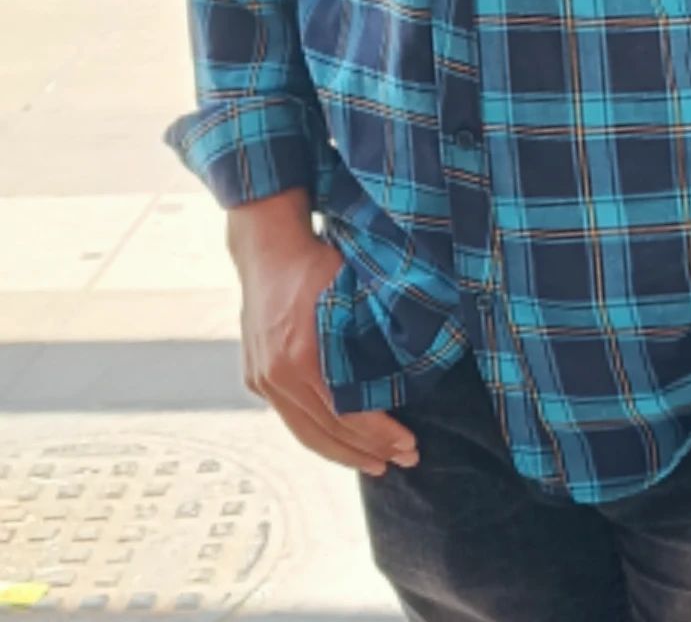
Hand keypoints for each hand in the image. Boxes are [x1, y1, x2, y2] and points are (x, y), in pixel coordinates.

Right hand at [237, 230, 418, 475]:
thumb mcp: (351, 290)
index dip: (379, 434)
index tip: (408, 444)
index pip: (345, 413)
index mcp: (301, 355)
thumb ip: (372, 331)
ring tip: (374, 463)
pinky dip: (317, 434)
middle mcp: (276, 375)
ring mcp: (262, 379)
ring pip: (304, 433)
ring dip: (341, 453)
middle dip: (367, 452)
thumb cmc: (315, 263)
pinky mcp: (255, 379)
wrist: (266, 248)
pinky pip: (290, 418)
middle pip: (325, 433)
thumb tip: (415, 362)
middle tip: (402, 461)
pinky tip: (341, 441)